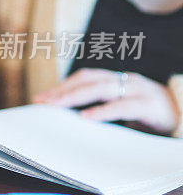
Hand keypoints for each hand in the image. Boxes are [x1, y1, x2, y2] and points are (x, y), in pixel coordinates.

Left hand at [33, 68, 180, 134]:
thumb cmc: (152, 115)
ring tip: (56, 106)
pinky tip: (86, 117)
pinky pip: (123, 105)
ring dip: (75, 96)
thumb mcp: (125, 108)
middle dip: (63, 90)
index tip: (42, 98)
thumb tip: (72, 118)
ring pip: (102, 88)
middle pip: (89, 79)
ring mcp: (138, 90)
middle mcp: (126, 80)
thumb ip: (104, 107)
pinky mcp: (150, 106)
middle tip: (42, 102)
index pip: (85, 77)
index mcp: (119, 79)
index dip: (63, 85)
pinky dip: (103, 110)